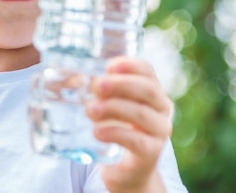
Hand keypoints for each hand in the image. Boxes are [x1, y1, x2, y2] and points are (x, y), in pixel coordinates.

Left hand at [85, 57, 173, 192]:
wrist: (126, 170)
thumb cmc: (116, 130)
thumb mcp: (108, 107)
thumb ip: (96, 93)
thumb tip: (73, 80)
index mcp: (152, 92)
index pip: (146, 70)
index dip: (130, 65)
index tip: (109, 66)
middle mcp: (161, 109)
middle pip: (147, 89)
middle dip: (120, 85)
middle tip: (96, 86)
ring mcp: (159, 132)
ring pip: (141, 114)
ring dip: (114, 108)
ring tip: (90, 110)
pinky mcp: (151, 154)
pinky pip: (136, 140)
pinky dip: (115, 133)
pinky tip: (97, 132)